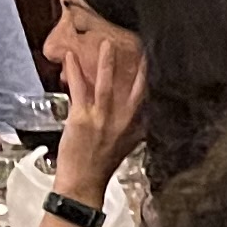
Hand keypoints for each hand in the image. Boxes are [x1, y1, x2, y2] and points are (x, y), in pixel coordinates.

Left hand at [56, 34, 147, 190]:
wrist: (84, 183)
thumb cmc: (101, 166)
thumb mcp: (126, 146)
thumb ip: (133, 128)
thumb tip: (138, 115)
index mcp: (137, 128)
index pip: (148, 99)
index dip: (152, 80)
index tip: (156, 63)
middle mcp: (123, 122)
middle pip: (134, 88)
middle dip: (139, 66)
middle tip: (142, 46)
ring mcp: (103, 120)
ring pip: (107, 85)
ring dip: (106, 63)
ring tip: (106, 44)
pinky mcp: (82, 119)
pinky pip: (79, 90)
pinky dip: (74, 72)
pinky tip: (70, 58)